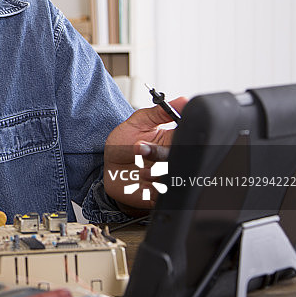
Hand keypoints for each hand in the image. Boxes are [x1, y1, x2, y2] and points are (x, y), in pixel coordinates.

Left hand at [103, 96, 187, 213]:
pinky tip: (141, 184)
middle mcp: (173, 160)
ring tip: (139, 168)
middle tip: (139, 147)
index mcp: (173, 141)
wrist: (108, 168)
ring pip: (172, 178)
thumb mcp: (138, 122)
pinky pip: (163, 196)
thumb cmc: (124, 143)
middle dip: (159, 154)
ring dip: (155, 173)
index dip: (181, 136)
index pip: (187, 138)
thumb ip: (158, 113)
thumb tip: (183, 100)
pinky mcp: (158, 195)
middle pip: (179, 159)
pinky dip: (152, 190)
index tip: (164, 134)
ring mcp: (166, 178)